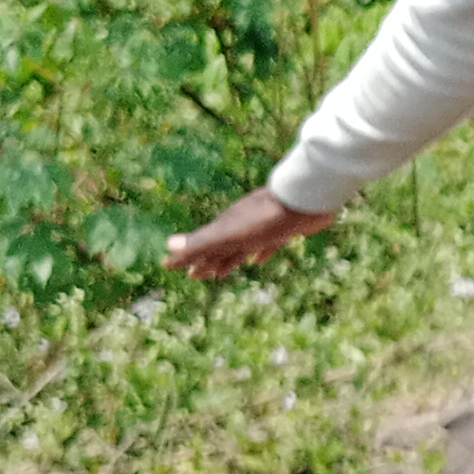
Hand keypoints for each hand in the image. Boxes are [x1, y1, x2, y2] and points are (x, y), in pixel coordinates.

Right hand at [162, 188, 336, 280]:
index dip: (189, 258)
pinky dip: (260, 253)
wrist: (305, 198)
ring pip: (241, 246)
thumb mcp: (231, 233)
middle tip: (195, 276)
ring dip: (230, 259)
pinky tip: (259, 259)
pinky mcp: (285, 228)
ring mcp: (263, 225)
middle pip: (220, 248)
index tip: (174, 269)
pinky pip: (267, 244)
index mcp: (227, 226)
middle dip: (207, 261)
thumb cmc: (266, 218)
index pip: (202, 246)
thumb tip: (167, 247)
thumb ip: (201, 241)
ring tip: (221, 272)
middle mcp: (242, 225)